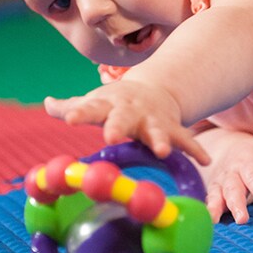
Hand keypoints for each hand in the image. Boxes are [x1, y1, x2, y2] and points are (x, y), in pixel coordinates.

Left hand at [44, 80, 208, 164]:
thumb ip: (71, 106)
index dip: (80, 113)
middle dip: (118, 127)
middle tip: (111, 137)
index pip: (90, 108)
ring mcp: (154, 120)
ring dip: (160, 140)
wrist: (155, 90)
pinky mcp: (173, 129)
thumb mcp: (95, 102)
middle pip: (123, 119)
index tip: (69, 119)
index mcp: (108, 106)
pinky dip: (195, 150)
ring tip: (162, 152)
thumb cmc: (117, 103)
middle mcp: (132, 112)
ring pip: (157, 131)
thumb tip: (48, 103)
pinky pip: (186, 141)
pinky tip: (204, 162)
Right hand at [197, 128, 252, 223]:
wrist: (231, 148)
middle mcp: (233, 170)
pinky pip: (209, 199)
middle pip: (234, 186)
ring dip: (217, 207)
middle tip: (242, 220)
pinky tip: (207, 221)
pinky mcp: (214, 189)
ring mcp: (221, 180)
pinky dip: (207, 209)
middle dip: (237, 203)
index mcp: (249, 159)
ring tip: (215, 221)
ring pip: (218, 193)